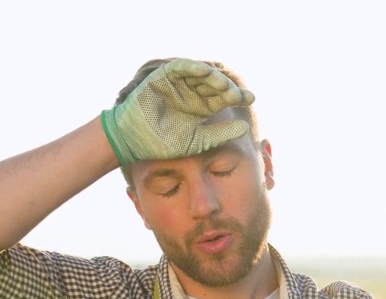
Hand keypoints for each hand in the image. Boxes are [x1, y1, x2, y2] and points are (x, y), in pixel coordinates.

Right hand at [100, 58, 255, 165]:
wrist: (135, 141)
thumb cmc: (164, 143)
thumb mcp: (198, 141)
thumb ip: (221, 134)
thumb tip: (246, 128)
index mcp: (202, 107)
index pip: (223, 98)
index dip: (238, 96)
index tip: (251, 98)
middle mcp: (192, 93)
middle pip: (215, 85)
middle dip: (227, 88)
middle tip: (237, 94)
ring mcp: (179, 84)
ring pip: (200, 74)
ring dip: (212, 77)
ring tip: (223, 85)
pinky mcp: (164, 77)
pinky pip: (180, 67)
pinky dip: (192, 67)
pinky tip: (204, 71)